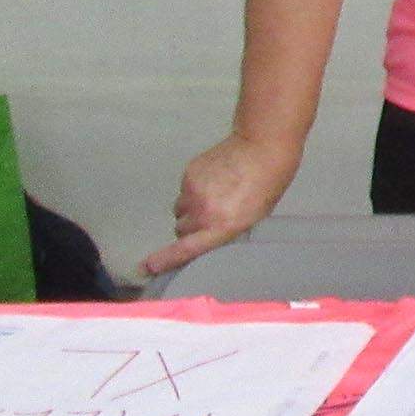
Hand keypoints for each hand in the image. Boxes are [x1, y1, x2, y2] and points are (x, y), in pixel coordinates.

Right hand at [142, 133, 298, 276]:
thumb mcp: (254, 219)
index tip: (147, 267)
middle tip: (211, 219)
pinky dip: (194, 191)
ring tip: (214, 198)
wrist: (261, 148)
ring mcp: (193, 191)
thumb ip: (227, 233)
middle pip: (181, 231)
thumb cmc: (267, 185)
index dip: (165, 260)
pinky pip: (184, 191)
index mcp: (222, 226)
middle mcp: (203, 211)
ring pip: (180, 210)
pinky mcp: (188, 174)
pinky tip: (214, 182)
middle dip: (191, 230)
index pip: (186, 249)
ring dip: (190, 210)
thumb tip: (208, 242)